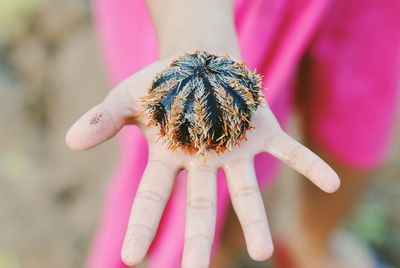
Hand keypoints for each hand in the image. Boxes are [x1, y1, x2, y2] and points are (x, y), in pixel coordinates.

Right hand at [66, 58, 339, 266]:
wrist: (197, 61)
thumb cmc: (161, 84)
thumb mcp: (126, 97)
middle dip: (197, 239)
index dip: (142, 225)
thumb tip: (71, 140)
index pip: (151, 198)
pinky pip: (289, 151)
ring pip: (245, 190)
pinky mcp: (263, 133)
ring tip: (264, 252)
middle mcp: (204, 163)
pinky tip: (331, 182)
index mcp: (169, 158)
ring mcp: (235, 150)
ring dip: (254, 219)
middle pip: (200, 206)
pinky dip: (309, 166)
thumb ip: (104, 120)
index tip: (131, 258)